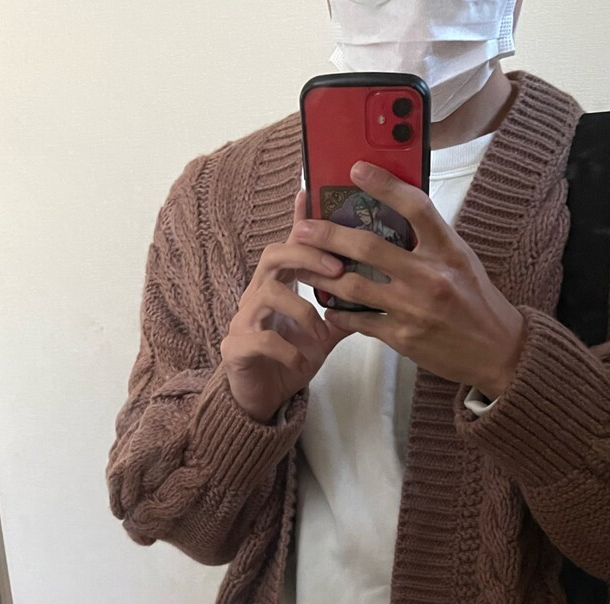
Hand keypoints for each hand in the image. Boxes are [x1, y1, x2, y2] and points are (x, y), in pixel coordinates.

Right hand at [221, 191, 350, 423]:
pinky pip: (262, 339)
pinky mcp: (236, 348)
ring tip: (320, 332)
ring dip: (302, 309)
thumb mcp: (322, 336)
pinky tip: (301, 361)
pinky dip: (287, 349)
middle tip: (338, 270)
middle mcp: (255, 297)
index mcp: (276, 287)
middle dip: (306, 257)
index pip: (287, 246)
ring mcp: (243, 321)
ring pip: (268, 294)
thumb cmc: (289, 362)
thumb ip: (342, 316)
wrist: (263, 401)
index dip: (297, 222)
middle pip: (273, 256)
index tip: (308, 195)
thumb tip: (374, 298)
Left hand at [296, 162, 526, 399]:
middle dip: (329, 235)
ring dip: (324, 276)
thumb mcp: (459, 259)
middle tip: (303, 228)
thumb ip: (428, 239)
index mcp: (447, 249)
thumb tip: (390, 215)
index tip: (357, 169)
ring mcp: (414, 309)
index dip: (384, 184)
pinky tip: (328, 305)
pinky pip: (360, 322)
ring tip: (305, 267)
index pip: (414, 206)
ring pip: (355, 286)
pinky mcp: (403, 337)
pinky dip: (339, 313)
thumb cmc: (475, 300)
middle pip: (369, 247)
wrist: (496, 350)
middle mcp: (430, 276)